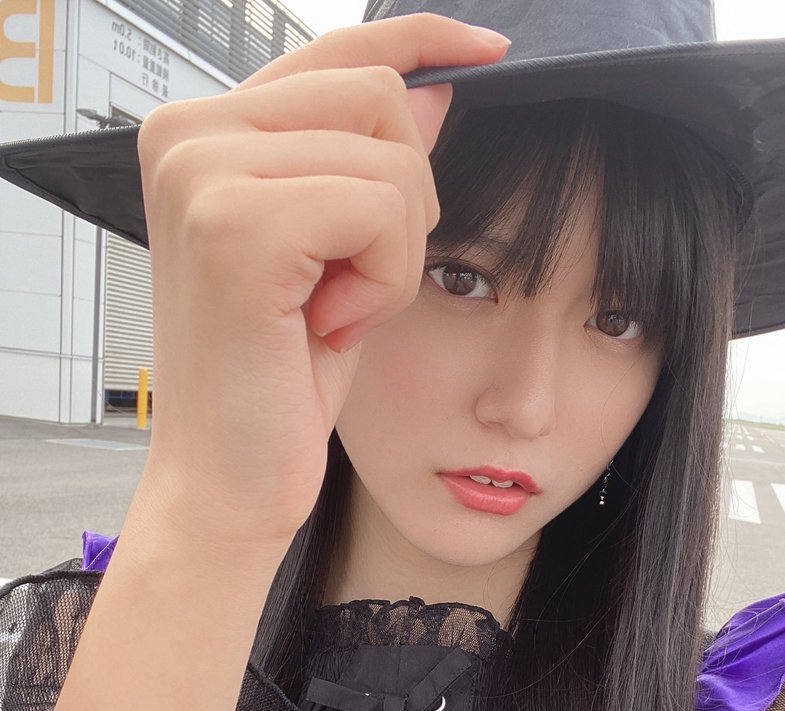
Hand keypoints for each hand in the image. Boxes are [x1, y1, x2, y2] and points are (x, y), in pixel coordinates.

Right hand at [133, 14, 508, 550]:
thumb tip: (433, 88)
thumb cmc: (278, 380)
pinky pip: (381, 209)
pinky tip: (330, 329)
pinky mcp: (235, 226)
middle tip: (351, 288)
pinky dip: (384, 281)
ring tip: (333, 315)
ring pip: (393, 158)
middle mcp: (185, 134)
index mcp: (202, 134)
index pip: (337, 53)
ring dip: (394, 255)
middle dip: (404, 207)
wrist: (229, 482)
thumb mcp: (339, 258)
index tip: (489, 52)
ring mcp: (202, 173)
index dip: (421, 40)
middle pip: (381, 96)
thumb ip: (367, 165)